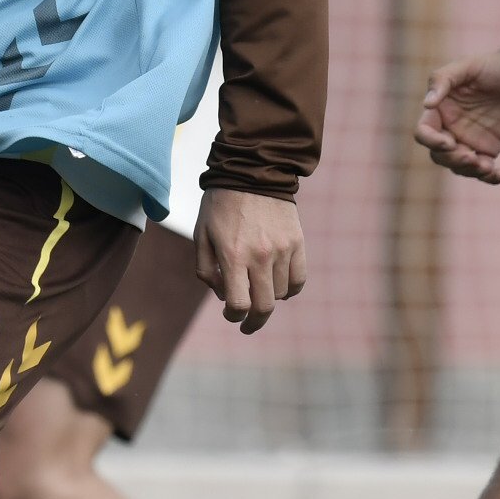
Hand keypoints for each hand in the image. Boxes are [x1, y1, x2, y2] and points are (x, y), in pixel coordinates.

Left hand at [192, 187, 304, 331]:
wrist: (252, 172)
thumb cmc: (220, 205)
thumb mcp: (201, 235)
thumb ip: (206, 270)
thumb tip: (222, 295)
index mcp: (233, 255)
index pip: (239, 304)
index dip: (234, 316)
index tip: (231, 314)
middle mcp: (260, 256)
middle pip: (264, 307)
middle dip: (254, 322)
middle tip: (248, 325)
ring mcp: (282, 250)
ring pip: (281, 294)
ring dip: (268, 299)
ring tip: (258, 291)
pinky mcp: (297, 243)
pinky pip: (298, 280)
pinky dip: (289, 289)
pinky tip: (278, 286)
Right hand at [414, 50, 499, 184]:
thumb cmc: (496, 65)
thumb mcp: (468, 66)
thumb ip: (443, 79)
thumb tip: (427, 104)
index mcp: (440, 109)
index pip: (424, 132)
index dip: (431, 141)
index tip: (448, 142)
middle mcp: (450, 127)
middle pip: (439, 155)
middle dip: (451, 159)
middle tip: (471, 156)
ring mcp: (469, 140)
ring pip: (458, 166)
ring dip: (469, 171)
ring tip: (487, 166)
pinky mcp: (489, 149)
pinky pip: (483, 170)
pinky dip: (489, 177)